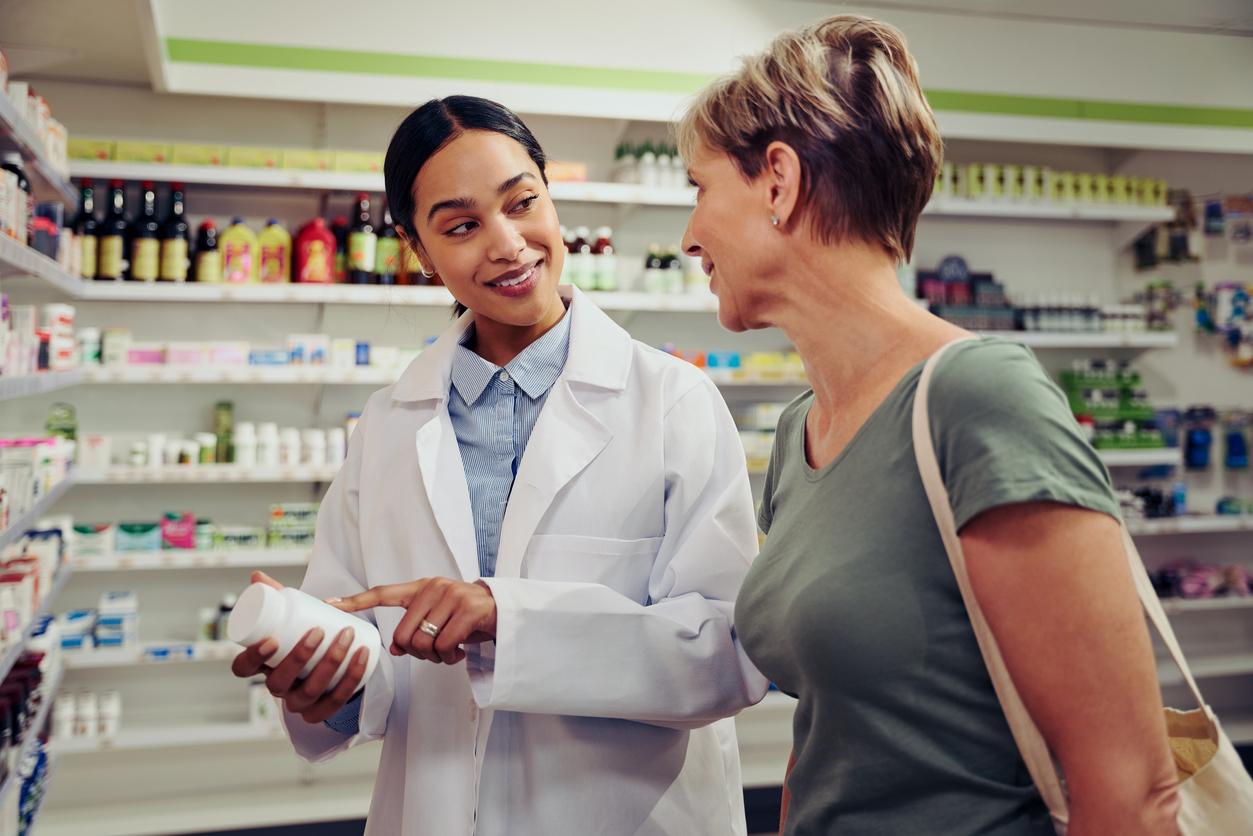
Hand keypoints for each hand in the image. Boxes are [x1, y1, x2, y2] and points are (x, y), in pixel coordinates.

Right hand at [229, 571, 370, 723]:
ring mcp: (299, 703)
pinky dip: (352, 678)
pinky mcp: (322, 711)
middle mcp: (277, 689)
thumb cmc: (304, 637)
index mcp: (262, 666)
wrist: (329, 665)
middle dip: (299, 657)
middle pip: (278, 683)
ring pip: (309, 692)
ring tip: (347, 636)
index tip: (272, 639)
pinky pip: (335, 701)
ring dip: (330, 664)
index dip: (254, 658)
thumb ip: (276, 596)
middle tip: (320, 631)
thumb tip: (257, 576)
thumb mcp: (291, 619)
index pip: (243, 668)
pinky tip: (361, 656)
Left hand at [330, 577, 495, 664]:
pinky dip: (449, 658)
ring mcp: (453, 596)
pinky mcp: (470, 610)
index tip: (330, 605)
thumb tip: (394, 650)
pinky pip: (444, 646)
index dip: (355, 601)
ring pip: (423, 643)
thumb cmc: (467, 619)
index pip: (383, 593)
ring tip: (448, 653)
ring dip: (434, 658)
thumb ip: (415, 628)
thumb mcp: (439, 618)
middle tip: (434, 654)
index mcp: (422, 588)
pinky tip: (459, 654)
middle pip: (403, 634)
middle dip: (415, 653)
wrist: (506, 611)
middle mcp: (434, 587)